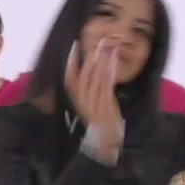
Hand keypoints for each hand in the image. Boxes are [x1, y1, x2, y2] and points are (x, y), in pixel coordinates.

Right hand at [66, 37, 124, 154]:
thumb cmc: (101, 124)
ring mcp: (93, 105)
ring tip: (109, 46)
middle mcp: (82, 102)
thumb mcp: (92, 107)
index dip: (71, 62)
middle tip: (99, 41)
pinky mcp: (105, 107)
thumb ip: (90, 91)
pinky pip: (106, 86)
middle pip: (84, 75)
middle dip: (91, 56)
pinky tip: (114, 60)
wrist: (105, 143)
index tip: (74, 46)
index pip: (70, 79)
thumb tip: (94, 72)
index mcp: (78, 101)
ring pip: (95, 78)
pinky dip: (110, 71)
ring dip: (102, 60)